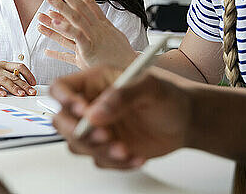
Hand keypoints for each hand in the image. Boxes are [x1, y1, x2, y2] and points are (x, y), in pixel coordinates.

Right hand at [0, 59, 36, 96]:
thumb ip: (6, 75)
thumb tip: (20, 84)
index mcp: (2, 64)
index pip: (19, 66)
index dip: (28, 74)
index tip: (34, 82)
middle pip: (14, 75)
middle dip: (24, 84)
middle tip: (32, 92)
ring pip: (4, 79)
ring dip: (14, 87)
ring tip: (21, 94)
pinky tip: (2, 94)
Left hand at [37, 0, 136, 68]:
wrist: (131, 71)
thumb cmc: (121, 57)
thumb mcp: (114, 38)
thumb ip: (104, 27)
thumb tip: (98, 19)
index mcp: (103, 24)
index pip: (88, 2)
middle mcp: (98, 28)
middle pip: (79, 6)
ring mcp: (94, 38)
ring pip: (76, 18)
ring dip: (61, 8)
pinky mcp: (90, 51)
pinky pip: (76, 38)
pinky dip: (66, 29)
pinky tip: (55, 23)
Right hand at [51, 67, 190, 168]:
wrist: (185, 122)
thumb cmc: (168, 97)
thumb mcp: (150, 87)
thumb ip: (122, 95)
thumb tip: (94, 114)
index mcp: (94, 82)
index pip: (61, 88)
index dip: (64, 100)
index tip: (83, 112)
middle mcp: (90, 105)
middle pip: (61, 120)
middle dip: (80, 132)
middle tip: (105, 136)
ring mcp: (97, 128)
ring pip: (77, 144)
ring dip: (98, 151)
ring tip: (125, 149)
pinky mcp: (106, 148)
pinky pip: (98, 161)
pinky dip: (117, 163)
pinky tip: (137, 156)